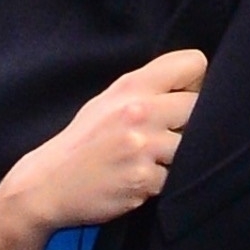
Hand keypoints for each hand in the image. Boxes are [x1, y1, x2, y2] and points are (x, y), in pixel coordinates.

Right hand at [0, 49, 209, 249]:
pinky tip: (140, 184)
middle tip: (170, 140)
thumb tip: (200, 85)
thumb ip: (148, 90)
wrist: (46, 185)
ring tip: (150, 164)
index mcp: (131, 85)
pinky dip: (163, 185)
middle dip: (190, 126)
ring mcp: (143, 146)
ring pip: (191, 148)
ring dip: (177, 160)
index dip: (199, 84)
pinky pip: (175, 181)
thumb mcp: (107, 103)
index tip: (187, 100)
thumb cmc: (83, 144)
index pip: (195, 64)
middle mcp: (139, 110)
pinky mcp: (143, 181)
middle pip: (202, 108)